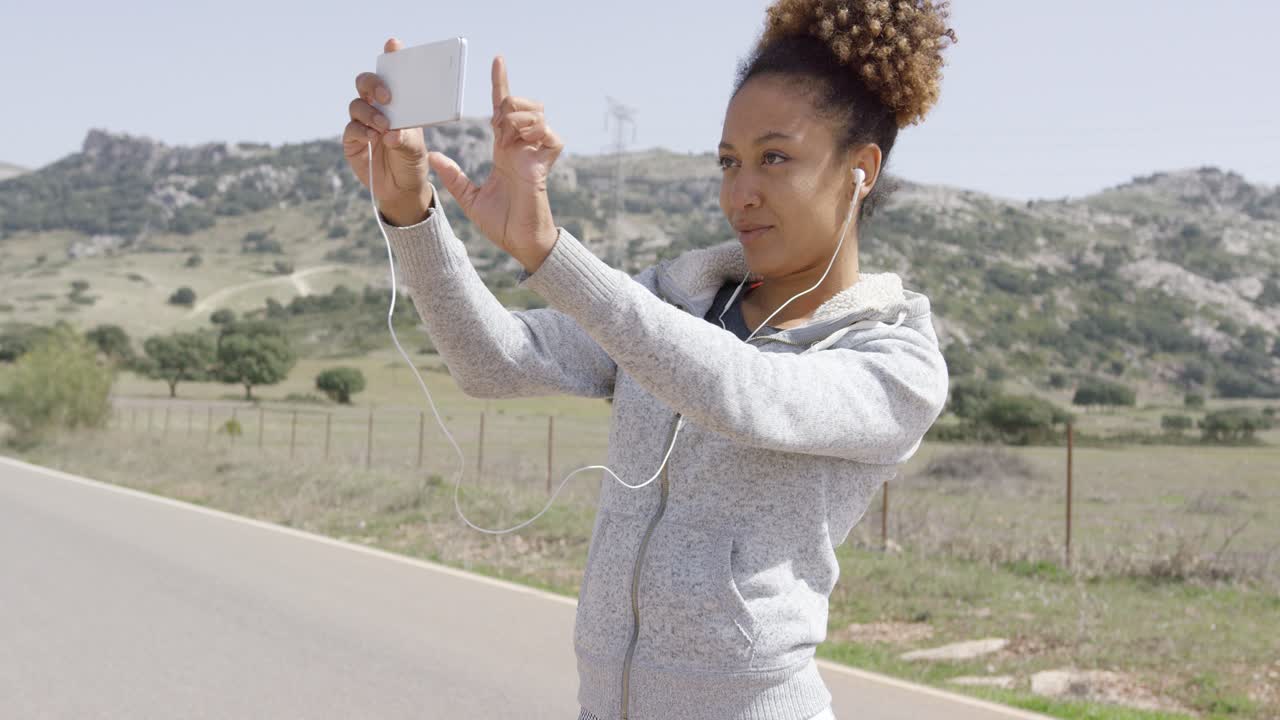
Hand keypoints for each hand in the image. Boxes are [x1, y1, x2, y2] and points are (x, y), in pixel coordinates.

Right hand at [343, 37, 433, 225]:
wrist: (403, 188)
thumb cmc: (412, 161)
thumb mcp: (415, 148)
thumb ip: (405, 137)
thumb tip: (390, 132)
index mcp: (396, 102)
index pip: (391, 74)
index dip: (390, 56)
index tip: (393, 45)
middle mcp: (377, 108)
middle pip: (365, 83)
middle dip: (373, 84)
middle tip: (386, 96)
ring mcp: (362, 123)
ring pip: (357, 105)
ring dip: (370, 113)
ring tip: (384, 126)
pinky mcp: (352, 141)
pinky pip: (351, 128)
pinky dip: (362, 131)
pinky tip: (373, 138)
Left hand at [429, 55, 563, 271]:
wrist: (519, 243)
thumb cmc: (500, 223)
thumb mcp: (469, 197)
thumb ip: (453, 176)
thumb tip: (432, 156)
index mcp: (504, 152)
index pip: (502, 110)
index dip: (500, 84)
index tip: (497, 61)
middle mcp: (521, 148)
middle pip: (523, 104)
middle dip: (510, 99)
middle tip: (497, 119)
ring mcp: (535, 155)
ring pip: (537, 114)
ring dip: (519, 115)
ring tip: (505, 132)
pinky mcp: (544, 165)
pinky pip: (550, 135)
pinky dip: (536, 130)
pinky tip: (519, 139)